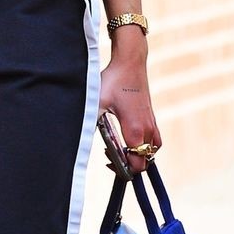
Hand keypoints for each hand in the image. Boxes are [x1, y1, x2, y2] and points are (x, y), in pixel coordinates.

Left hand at [98, 46, 160, 174]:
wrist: (130, 63)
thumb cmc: (113, 82)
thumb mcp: (96, 103)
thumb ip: (89, 123)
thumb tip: (79, 139)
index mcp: (134, 130)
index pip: (137, 164)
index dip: (123, 170)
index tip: (109, 161)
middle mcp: (147, 129)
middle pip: (145, 161)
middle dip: (129, 164)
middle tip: (110, 155)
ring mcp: (152, 123)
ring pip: (152, 151)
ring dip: (138, 155)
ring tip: (121, 148)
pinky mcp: (152, 117)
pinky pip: (155, 140)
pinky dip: (145, 145)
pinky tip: (130, 138)